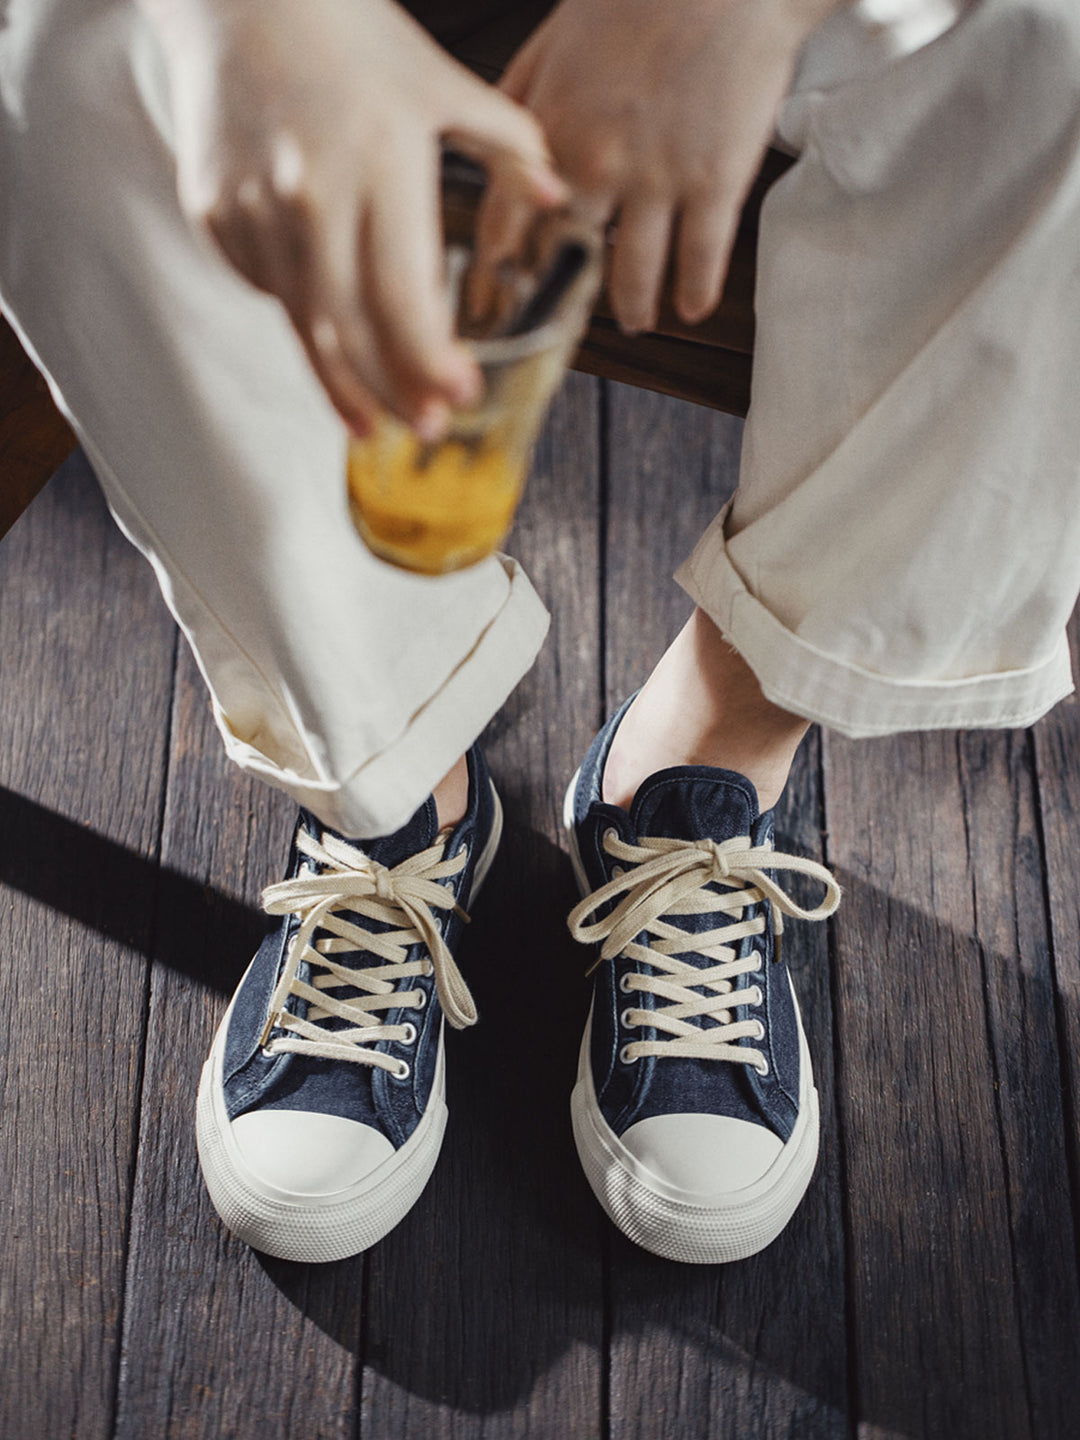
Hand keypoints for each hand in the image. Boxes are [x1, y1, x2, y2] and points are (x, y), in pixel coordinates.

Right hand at [142, 0, 565, 435]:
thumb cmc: (347, 32)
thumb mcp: (440, 81)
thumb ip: (508, 144)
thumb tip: (557, 197)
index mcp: (377, 166)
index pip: (404, 296)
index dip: (431, 361)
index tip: (462, 395)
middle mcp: (310, 196)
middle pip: (352, 332)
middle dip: (395, 394)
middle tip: (428, 429)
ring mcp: (254, 211)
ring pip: (304, 326)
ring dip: (344, 384)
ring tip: (376, 421)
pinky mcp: (216, 215)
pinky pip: (268, 290)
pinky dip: (303, 316)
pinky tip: (328, 327)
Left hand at [494, 0, 839, 333]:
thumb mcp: (558, 34)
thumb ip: (524, 93)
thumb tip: (493, 139)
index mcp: (551, 126)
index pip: (504, 222)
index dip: (498, 266)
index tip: (496, 292)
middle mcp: (596, 164)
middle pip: (564, 259)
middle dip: (561, 297)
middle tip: (562, 321)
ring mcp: (656, 180)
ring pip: (632, 275)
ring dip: (632, 308)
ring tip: (635, 320)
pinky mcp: (714, 183)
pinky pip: (698, 260)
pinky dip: (693, 293)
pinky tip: (690, 307)